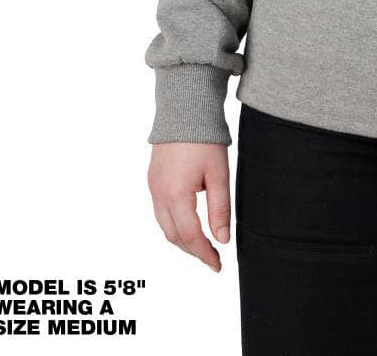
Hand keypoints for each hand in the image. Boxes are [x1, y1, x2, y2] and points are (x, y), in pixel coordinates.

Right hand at [148, 143, 230, 271]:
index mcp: (176, 195)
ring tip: (204, 245)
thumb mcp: (219, 174)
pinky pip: (161, 212)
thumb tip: (223, 239)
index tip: (218, 265)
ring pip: (165, 226)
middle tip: (213, 258)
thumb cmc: (205, 140)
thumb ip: (220, 208)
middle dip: (193, 251)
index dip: (205, 254)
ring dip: (183, 240)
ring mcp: (154, 188)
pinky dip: (174, 224)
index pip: (190, 237)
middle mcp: (160, 195)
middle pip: (174, 236)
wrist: (184, 111)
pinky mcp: (153, 180)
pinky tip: (189, 223)